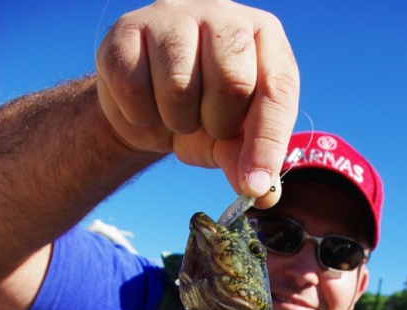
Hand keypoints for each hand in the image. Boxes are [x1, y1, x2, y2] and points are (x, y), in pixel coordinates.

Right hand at [96, 0, 298, 204]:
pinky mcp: (129, 28)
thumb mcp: (231, 142)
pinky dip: (140, 114)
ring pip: (178, 86)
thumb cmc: (201, 115)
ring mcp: (174, 15)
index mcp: (264, 39)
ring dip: (176, 120)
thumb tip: (264, 194)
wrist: (146, 103)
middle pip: (232, 82)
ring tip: (176, 113)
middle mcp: (224, 16)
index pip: (277, 90)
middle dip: (217, 124)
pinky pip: (134, 87)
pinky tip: (146, 104)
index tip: (253, 185)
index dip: (266, 144)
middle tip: (206, 125)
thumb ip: (247, 162)